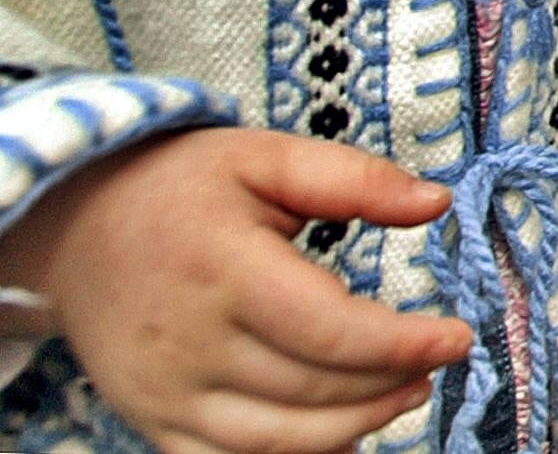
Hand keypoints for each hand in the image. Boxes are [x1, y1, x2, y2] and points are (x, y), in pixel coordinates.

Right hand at [0, 126, 474, 453]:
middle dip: (390, 383)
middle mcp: (190, 343)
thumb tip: (436, 201)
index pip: (328, 329)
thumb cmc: (180, 189)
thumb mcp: (267, 157)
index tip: (458, 337)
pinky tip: (342, 431)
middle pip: (313, 390)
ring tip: (404, 393)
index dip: (403, 343)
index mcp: (223, 270)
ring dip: (355, 427)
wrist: (76, 229)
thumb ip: (355, 179)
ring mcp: (167, 393)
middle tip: (436, 361)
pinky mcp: (156, 422)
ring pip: (278, 441)